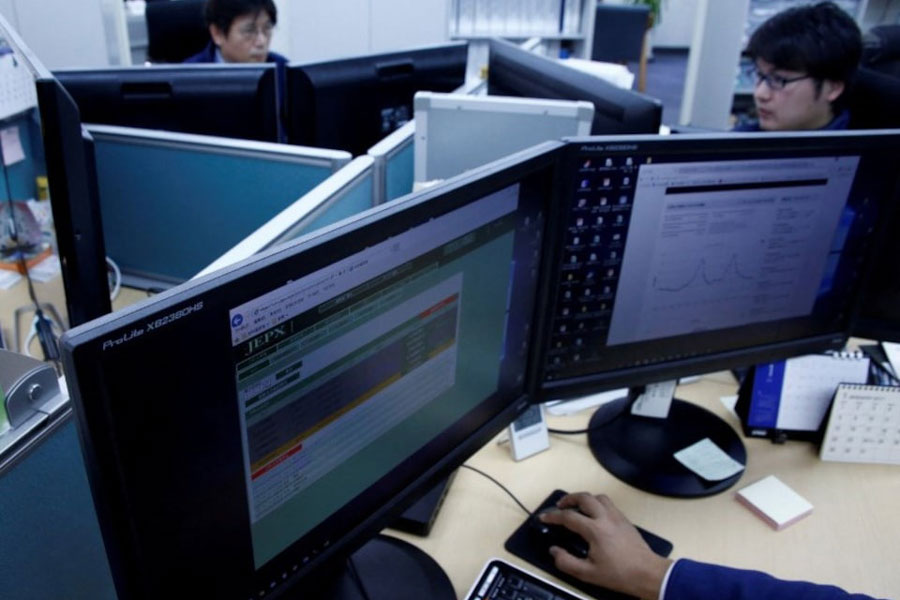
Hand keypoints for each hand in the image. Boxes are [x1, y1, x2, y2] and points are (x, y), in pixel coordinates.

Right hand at [538, 492, 672, 599]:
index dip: (553, 516)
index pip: (568, 517)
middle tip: (560, 506)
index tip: (543, 518)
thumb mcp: (588, 574)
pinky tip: (595, 515)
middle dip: (569, 498)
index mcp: (595, 530)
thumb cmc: (618, 574)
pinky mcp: (625, 520)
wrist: (648, 573)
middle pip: (584, 497)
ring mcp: (617, 516)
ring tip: (577, 507)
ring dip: (585, 498)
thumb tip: (554, 551)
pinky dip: (597, 504)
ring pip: (598, 497)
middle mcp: (605, 517)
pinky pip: (608, 504)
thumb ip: (566, 562)